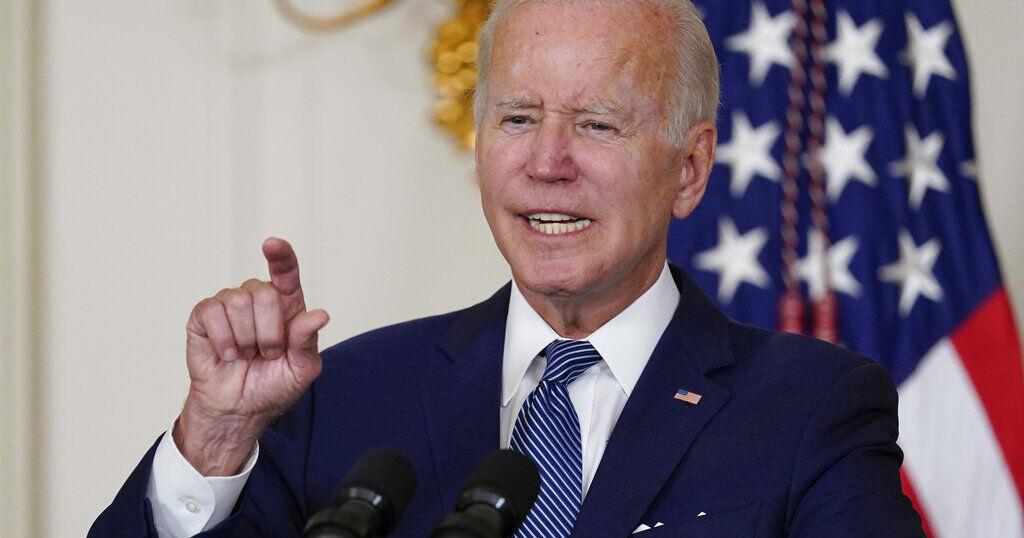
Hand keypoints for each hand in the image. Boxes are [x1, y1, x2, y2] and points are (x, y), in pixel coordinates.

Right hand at [174, 237, 328, 474]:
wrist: (239, 410)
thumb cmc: (272, 386)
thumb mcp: (301, 369)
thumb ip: (307, 340)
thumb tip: (320, 315)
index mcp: (287, 306)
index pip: (286, 272)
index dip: (281, 255)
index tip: (272, 245)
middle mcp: (258, 299)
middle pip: (264, 292)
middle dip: (269, 332)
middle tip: (268, 354)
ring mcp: (229, 304)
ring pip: (237, 300)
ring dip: (245, 338)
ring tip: (246, 355)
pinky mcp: (204, 316)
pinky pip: (212, 312)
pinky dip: (223, 339)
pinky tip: (227, 355)